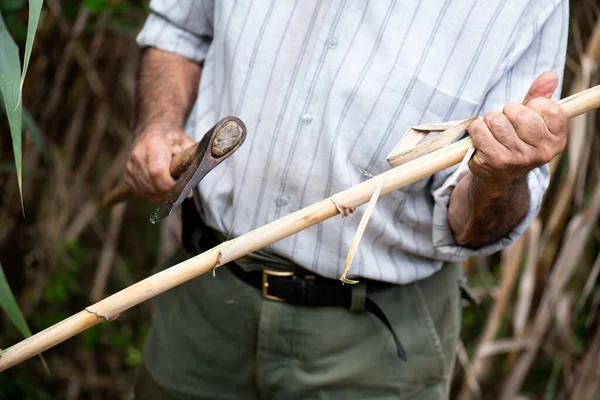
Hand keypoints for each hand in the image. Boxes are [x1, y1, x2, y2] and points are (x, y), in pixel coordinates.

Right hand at [124, 123, 194, 201]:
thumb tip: (197, 176)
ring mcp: (130, 166)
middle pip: (153, 185)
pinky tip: (161, 187)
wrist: (152, 131)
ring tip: (172, 187)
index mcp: (154, 145)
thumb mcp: (186, 142)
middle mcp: (138, 156)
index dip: (171, 185)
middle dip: (169, 192)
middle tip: (181, 189)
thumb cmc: (171, 138)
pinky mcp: (127, 175)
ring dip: (162, 195)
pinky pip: (140, 192)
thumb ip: (192, 158)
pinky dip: (153, 194)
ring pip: (147, 192)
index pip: (158, 172)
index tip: (183, 187)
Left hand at [468, 72, 567, 189]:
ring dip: (489, 121)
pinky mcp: (496, 161)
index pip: (547, 107)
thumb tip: (550, 75)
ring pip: (496, 120)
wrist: (499, 175)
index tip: (526, 115)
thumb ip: (540, 96)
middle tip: (505, 124)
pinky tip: (481, 139)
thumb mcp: (532, 118)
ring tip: (493, 132)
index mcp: (557, 139)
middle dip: (507, 112)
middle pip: (519, 113)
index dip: (531, 105)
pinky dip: (476, 129)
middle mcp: (542, 152)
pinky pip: (480, 130)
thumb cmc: (516, 140)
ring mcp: (519, 158)